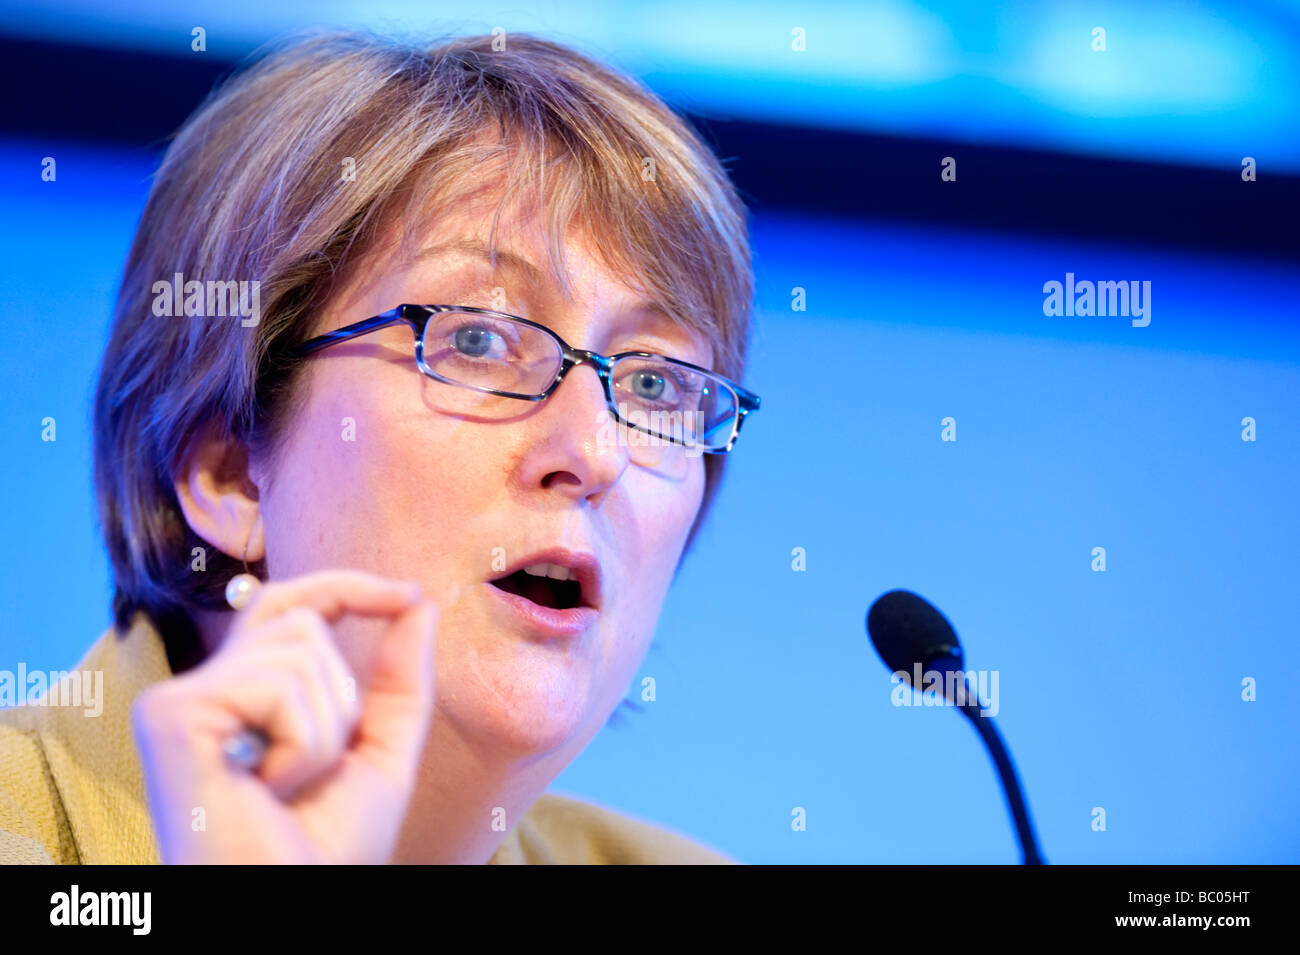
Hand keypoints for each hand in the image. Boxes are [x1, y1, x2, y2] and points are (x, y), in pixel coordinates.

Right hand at [131, 570, 437, 863]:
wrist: (287, 910)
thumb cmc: (325, 851)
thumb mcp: (381, 755)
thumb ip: (400, 680)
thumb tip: (419, 602)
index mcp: (241, 697)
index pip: (290, 606)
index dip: (348, 588)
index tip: (408, 595)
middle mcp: (201, 691)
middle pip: (305, 622)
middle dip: (343, 699)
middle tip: (312, 772)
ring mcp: (179, 700)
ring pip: (300, 650)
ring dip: (324, 731)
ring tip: (285, 787)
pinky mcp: (172, 714)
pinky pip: (279, 684)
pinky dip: (302, 745)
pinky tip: (266, 788)